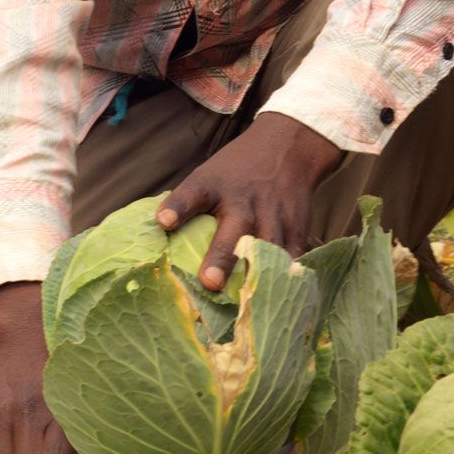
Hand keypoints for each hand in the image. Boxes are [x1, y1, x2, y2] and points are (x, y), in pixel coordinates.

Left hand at [155, 112, 345, 289]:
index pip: (192, 194)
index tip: (163, 222)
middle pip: (234, 229)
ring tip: (247, 304)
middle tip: (210, 282)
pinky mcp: (296, 227)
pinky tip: (277, 300)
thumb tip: (157, 243)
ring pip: (268, 247)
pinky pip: (292, 256)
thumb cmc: (234, 173)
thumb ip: (188, 206)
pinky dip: (285, 277)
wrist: (287, 149)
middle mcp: (243, 200)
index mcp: (213, 186)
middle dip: (222, 256)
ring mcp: (273, 214)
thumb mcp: (208, 177)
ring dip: (257, 274)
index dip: (177, 208)